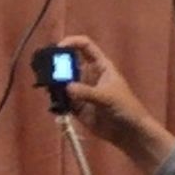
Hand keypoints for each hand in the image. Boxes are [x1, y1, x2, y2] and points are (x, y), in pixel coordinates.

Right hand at [60, 34, 174, 173]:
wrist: (130, 132)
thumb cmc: (126, 107)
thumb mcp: (108, 97)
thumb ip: (87, 92)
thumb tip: (67, 88)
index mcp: (100, 66)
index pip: (85, 46)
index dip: (72, 42)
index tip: (59, 47)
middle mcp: (88, 75)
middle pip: (69, 63)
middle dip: (57, 64)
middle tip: (45, 69)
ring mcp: (81, 91)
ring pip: (62, 81)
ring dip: (54, 83)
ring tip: (47, 86)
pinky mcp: (77, 106)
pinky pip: (62, 100)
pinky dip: (56, 100)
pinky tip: (54, 102)